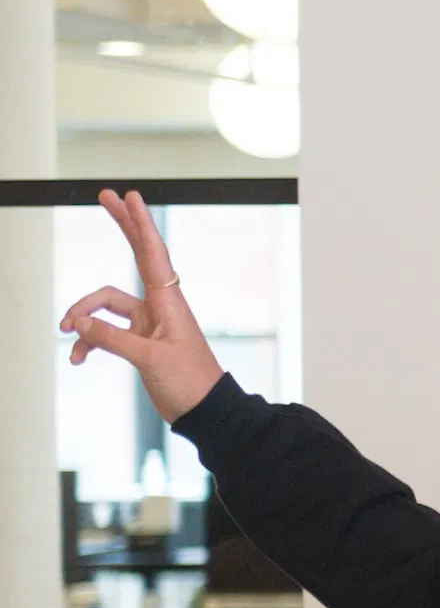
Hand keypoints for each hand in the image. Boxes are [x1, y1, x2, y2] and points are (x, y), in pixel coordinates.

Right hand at [60, 190, 223, 421]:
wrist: (204, 411)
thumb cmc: (189, 382)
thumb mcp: (148, 359)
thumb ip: (110, 339)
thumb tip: (78, 323)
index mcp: (169, 302)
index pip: (151, 254)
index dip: (140, 224)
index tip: (130, 196)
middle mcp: (158, 305)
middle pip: (135, 256)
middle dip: (121, 228)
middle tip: (105, 197)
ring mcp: (148, 322)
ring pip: (104, 306)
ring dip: (83, 316)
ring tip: (66, 331)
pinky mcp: (139, 340)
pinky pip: (105, 332)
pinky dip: (90, 342)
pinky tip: (80, 358)